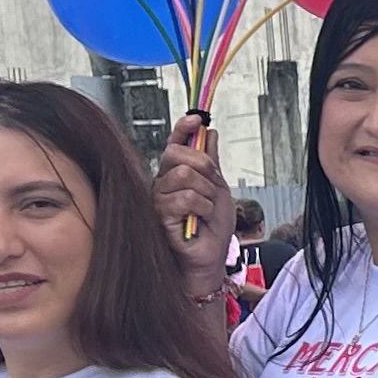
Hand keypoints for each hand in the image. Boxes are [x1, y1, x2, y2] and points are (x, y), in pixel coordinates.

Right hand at [153, 128, 234, 290]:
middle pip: (176, 154)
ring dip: (206, 193)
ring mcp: (158, 197)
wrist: (209, 258)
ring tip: (206, 210)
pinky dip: (202, 208)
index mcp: (177, 173)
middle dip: (203, 166)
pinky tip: (199, 220)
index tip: (197, 119)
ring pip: (184, 175)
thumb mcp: (219, 189)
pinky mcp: (158, 213)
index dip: (183, 128)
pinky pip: (185, 197)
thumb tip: (210, 133)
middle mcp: (163, 182)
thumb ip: (212, 162)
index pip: (175, 144)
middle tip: (213, 186)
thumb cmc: (211, 228)